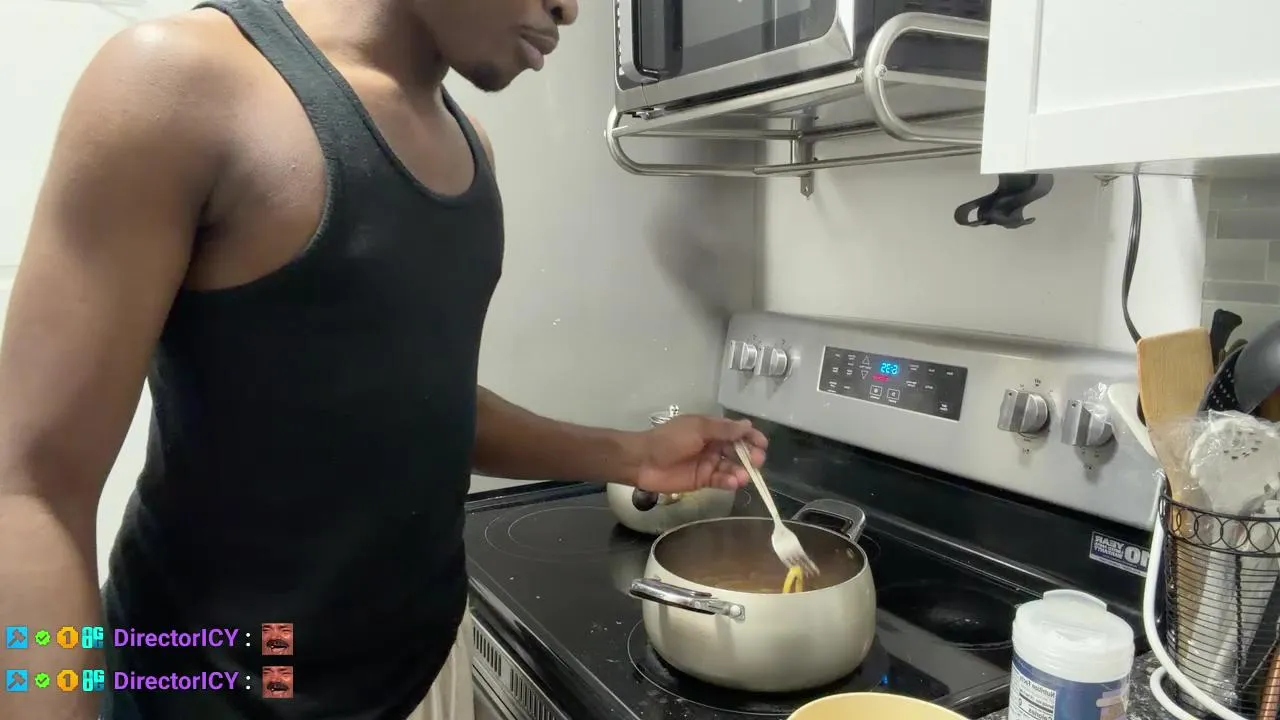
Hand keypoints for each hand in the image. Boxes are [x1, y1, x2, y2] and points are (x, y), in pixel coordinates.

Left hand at [631, 416, 767, 494]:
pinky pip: (721, 481)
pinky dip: (729, 482)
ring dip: (740, 471)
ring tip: (743, 477)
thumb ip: (723, 430)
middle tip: (757, 461)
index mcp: (711, 429)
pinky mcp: (703, 481)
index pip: (737, 432)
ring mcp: (708, 464)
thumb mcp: (698, 429)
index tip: (763, 444)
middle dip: (749, 456)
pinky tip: (733, 483)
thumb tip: (748, 425)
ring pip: (731, 467)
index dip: (751, 437)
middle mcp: (713, 446)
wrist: (644, 461)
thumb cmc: (670, 440)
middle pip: (738, 451)